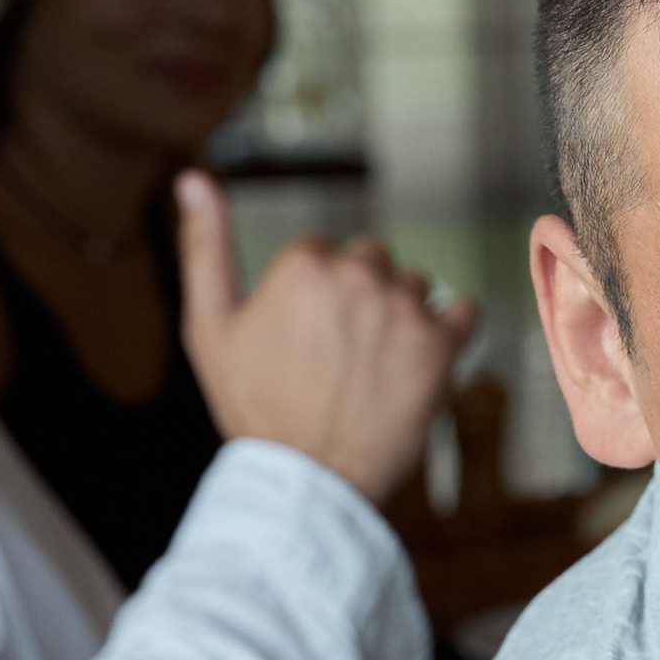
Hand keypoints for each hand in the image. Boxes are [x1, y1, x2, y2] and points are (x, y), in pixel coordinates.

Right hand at [176, 170, 478, 499]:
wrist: (306, 479)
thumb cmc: (254, 407)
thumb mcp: (209, 325)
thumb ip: (204, 246)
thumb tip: (193, 179)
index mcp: (302, 264)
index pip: (322, 253)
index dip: (312, 297)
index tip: (305, 337)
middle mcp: (357, 275)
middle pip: (370, 262)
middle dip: (358, 298)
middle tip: (340, 355)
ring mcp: (404, 309)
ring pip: (414, 286)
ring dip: (401, 315)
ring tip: (375, 367)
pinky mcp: (442, 346)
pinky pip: (465, 311)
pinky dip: (452, 328)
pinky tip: (425, 355)